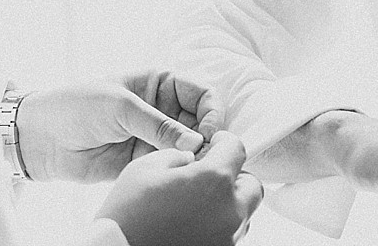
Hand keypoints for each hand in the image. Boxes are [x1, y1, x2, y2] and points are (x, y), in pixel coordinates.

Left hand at [16, 72, 222, 182]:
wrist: (40, 137)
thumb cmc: (77, 106)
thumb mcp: (120, 106)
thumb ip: (159, 125)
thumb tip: (196, 143)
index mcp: (160, 83)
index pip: (202, 94)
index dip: (212, 111)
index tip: (208, 132)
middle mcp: (161, 109)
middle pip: (200, 122)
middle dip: (206, 138)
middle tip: (201, 155)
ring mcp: (153, 136)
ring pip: (188, 147)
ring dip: (193, 158)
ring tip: (188, 168)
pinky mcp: (143, 161)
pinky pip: (169, 166)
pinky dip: (176, 172)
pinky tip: (171, 177)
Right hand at [96, 130, 263, 245]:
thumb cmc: (126, 214)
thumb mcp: (145, 168)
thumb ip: (177, 155)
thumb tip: (191, 158)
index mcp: (214, 181)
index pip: (237, 149)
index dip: (224, 142)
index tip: (214, 144)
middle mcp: (229, 211)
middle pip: (251, 185)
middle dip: (234, 177)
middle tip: (209, 176)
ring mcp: (227, 238)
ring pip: (243, 213)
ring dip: (228, 203)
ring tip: (198, 203)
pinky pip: (230, 235)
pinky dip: (218, 225)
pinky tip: (193, 223)